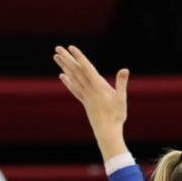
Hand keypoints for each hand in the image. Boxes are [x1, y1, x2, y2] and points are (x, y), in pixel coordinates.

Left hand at [53, 45, 129, 161]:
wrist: (107, 132)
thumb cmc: (116, 116)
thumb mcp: (121, 98)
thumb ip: (121, 83)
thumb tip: (125, 70)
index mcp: (98, 86)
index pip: (86, 68)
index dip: (79, 57)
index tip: (71, 48)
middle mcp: (89, 89)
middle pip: (76, 71)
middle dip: (67, 59)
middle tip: (58, 48)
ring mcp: (85, 96)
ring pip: (72, 78)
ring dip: (64, 67)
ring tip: (56, 57)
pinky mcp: (84, 102)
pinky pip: (74, 89)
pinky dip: (67, 81)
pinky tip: (62, 75)